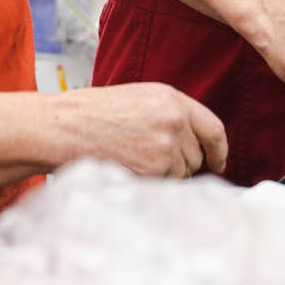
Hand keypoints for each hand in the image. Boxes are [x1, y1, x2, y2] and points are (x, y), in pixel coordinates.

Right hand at [50, 82, 228, 178]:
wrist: (66, 127)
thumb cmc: (93, 114)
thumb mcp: (139, 99)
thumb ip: (170, 115)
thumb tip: (192, 142)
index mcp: (172, 99)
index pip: (214, 128)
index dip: (219, 150)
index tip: (217, 161)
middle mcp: (174, 120)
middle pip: (196, 156)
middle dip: (180, 164)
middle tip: (151, 159)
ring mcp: (166, 146)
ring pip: (181, 174)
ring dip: (163, 174)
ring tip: (133, 158)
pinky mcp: (154, 168)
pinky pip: (163, 185)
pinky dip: (149, 182)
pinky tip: (128, 167)